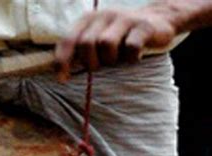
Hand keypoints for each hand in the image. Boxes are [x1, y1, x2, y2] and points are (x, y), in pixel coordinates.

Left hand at [53, 6, 176, 81]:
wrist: (158, 19)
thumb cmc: (119, 37)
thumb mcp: (96, 39)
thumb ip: (78, 51)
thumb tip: (58, 73)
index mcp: (88, 19)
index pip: (68, 40)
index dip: (62, 61)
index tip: (62, 79)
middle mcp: (104, 15)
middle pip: (87, 44)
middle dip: (90, 62)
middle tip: (100, 66)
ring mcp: (125, 19)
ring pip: (107, 44)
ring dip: (111, 59)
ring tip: (117, 60)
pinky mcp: (144, 26)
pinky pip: (131, 47)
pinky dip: (131, 58)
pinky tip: (134, 58)